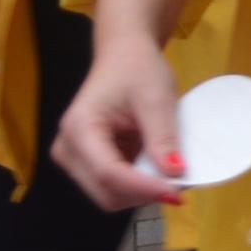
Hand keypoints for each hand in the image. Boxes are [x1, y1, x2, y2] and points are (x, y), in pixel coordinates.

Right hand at [51, 34, 185, 210]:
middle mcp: (68, 150)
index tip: (178, 193)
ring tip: (171, 172)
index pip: (109, 173)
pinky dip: (139, 183)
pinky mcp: (88, 163)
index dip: (144, 188)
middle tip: (182, 183)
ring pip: (110, 194)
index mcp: (79, 129)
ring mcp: (75, 160)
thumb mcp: (156, 98)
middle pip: (106, 192)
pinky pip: (114, 185)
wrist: (124, 56)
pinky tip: (158, 167)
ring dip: (142, 190)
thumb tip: (174, 174)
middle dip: (143, 192)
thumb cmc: (138, 69)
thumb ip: (163, 137)